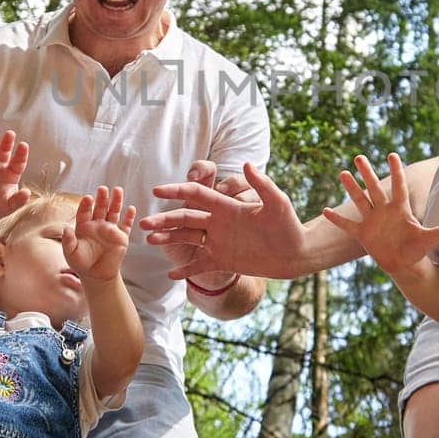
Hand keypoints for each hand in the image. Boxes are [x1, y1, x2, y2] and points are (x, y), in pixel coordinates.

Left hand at [63, 186, 135, 282]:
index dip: (86, 205)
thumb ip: (68, 241)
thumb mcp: (71, 253)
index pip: (85, 212)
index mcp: (84, 226)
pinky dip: (129, 217)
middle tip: (102, 189)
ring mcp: (110, 230)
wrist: (97, 276)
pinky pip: (126, 225)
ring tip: (118, 190)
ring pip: (114, 212)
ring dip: (116, 201)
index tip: (88, 198)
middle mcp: (97, 225)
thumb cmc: (81, 264)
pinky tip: (131, 208)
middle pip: (100, 208)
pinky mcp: (121, 237)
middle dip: (102, 198)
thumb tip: (66, 229)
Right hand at [140, 162, 307, 279]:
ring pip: (187, 238)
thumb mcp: (278, 203)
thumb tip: (247, 163)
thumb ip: (262, 185)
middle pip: (185, 217)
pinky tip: (171, 275)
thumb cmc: (289, 225)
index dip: (177, 191)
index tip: (157, 190)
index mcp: (227, 206)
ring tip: (149, 241)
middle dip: (164, 220)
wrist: (295, 253)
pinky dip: (187, 270)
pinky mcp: (223, 260)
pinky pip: (200, 265)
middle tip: (143, 224)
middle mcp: (218, 222)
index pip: (196, 194)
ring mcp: (218, 242)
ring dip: (168, 239)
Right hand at [322, 154, 438, 273]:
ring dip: (351, 188)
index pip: (398, 187)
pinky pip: (348, 225)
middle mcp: (384, 211)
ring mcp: (372, 221)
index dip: (396, 171)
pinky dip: (337, 219)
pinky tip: (325, 210)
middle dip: (367, 174)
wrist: (403, 262)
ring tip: (342, 173)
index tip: (392, 154)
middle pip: (375, 188)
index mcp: (400, 209)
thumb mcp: (429, 239)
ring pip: (360, 201)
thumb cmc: (417, 248)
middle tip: (359, 156)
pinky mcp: (363, 233)